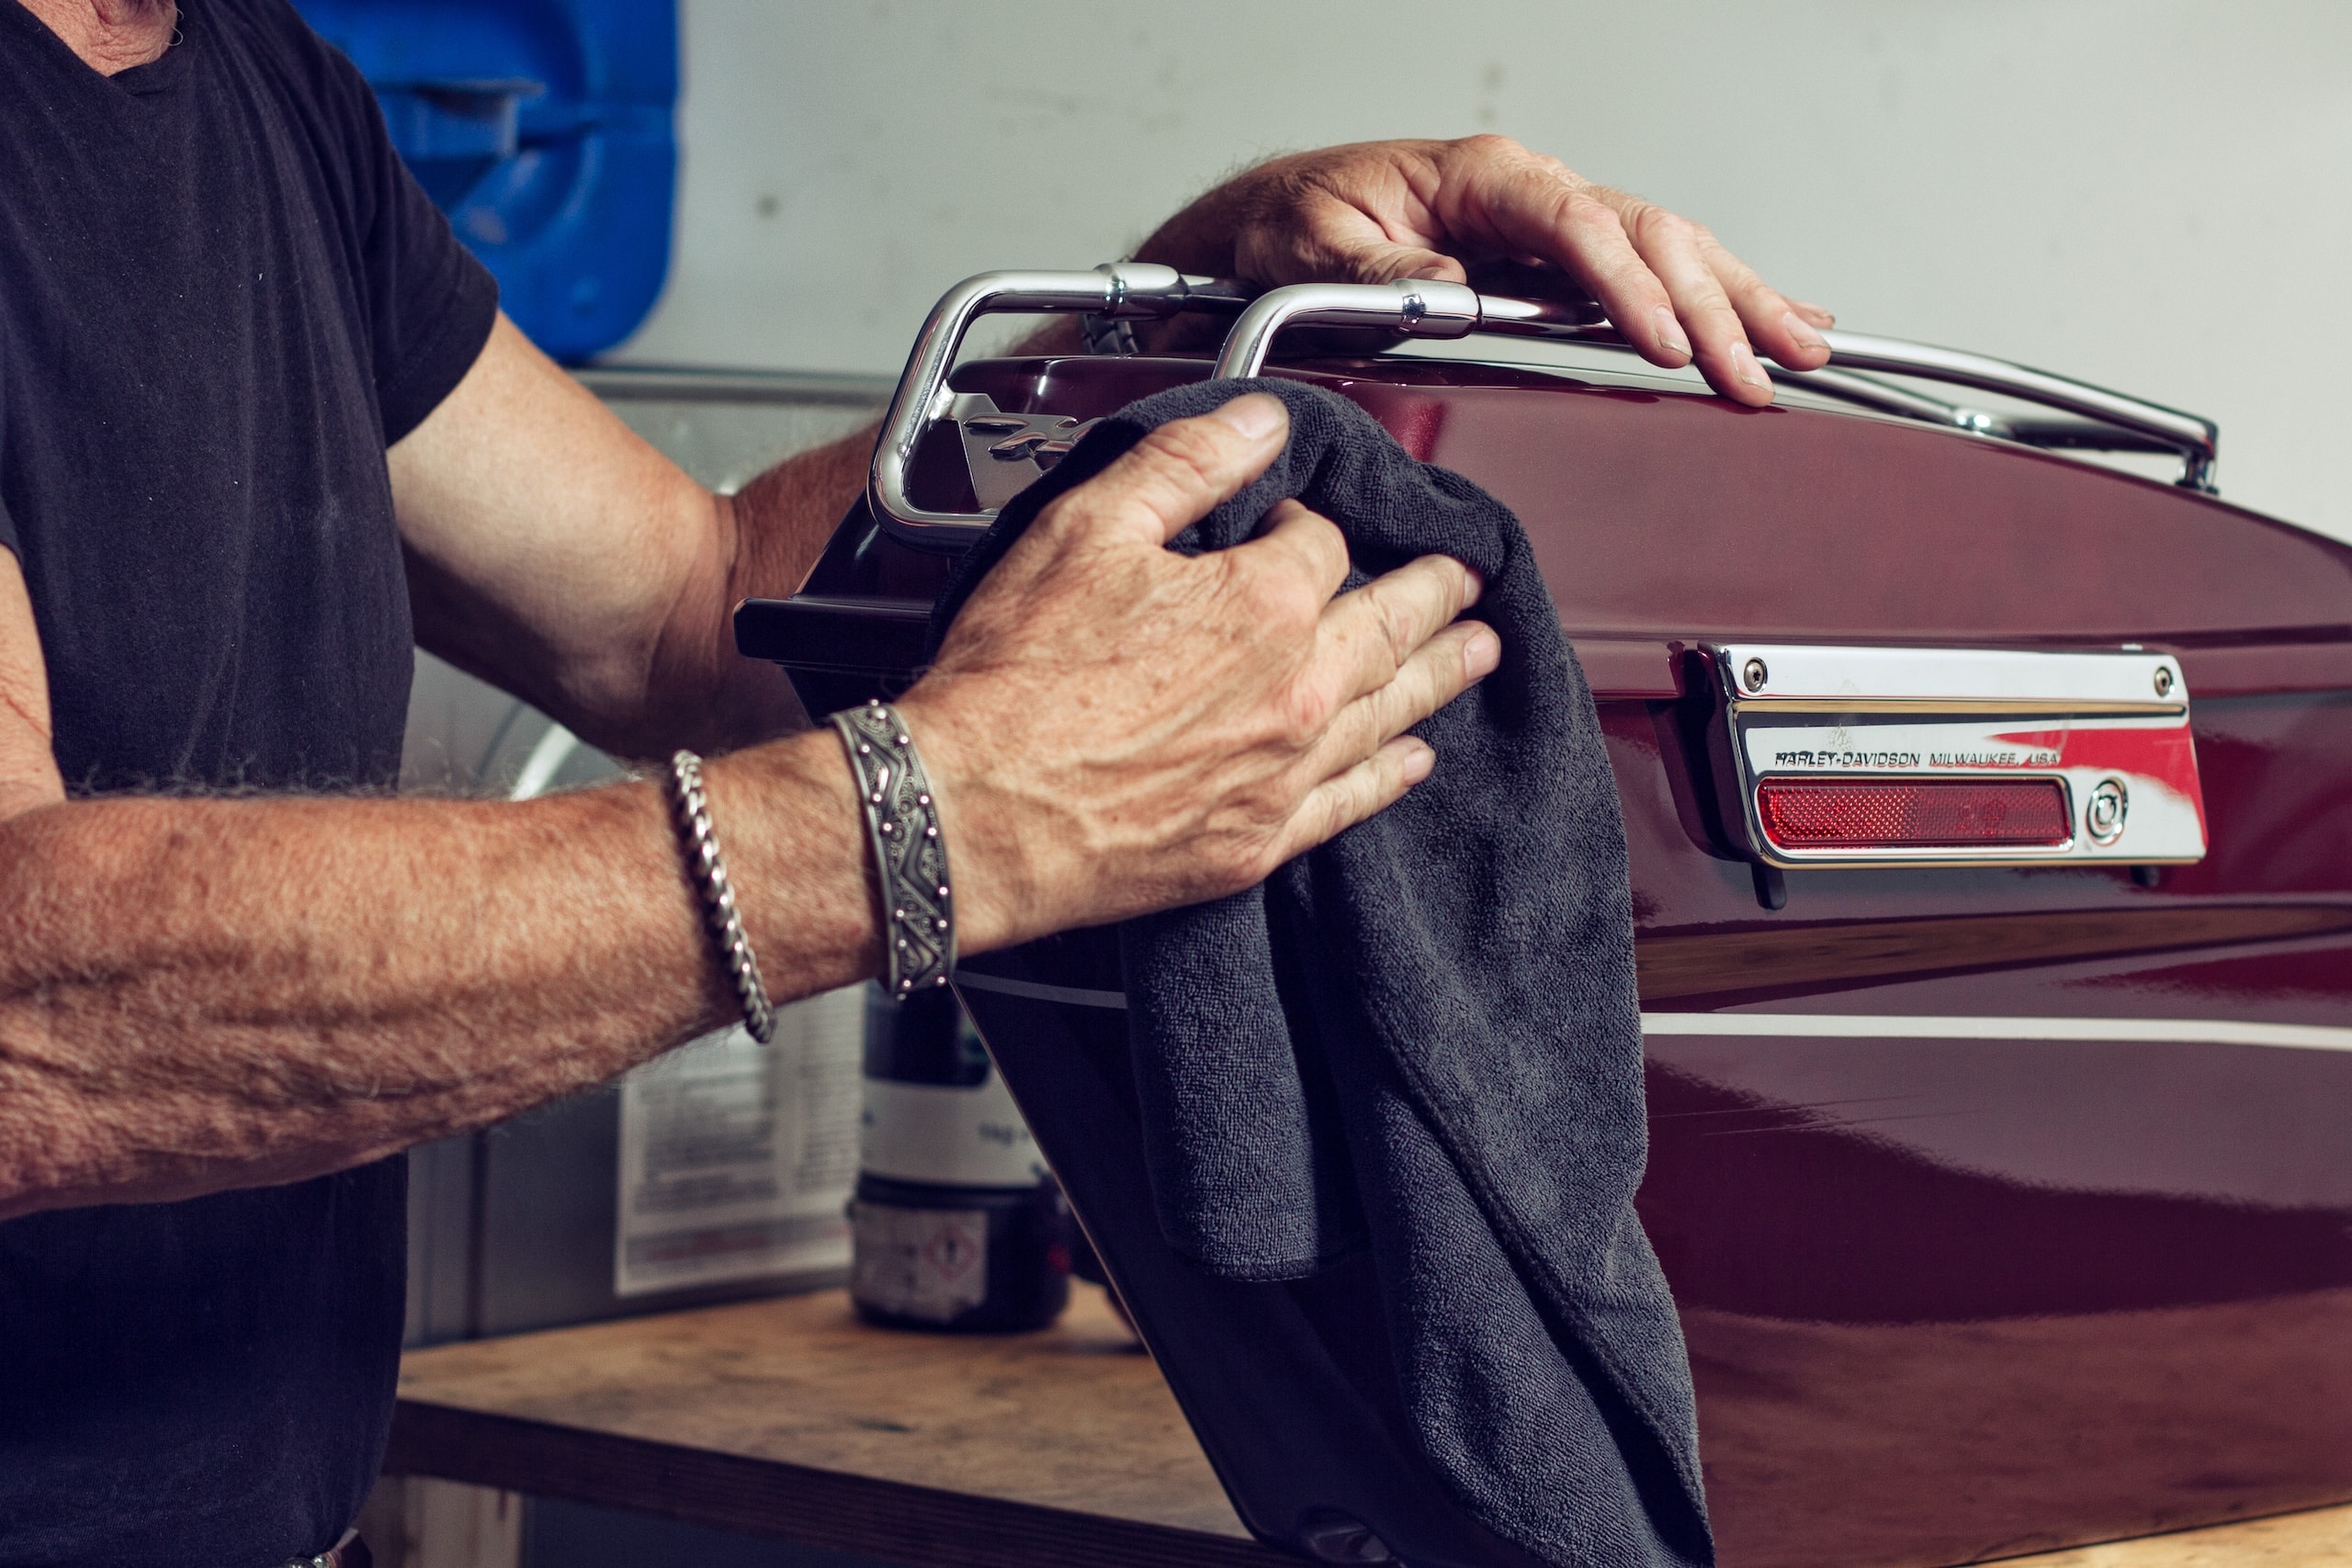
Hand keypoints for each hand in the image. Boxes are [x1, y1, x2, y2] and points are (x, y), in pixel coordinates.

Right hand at [898, 394, 1496, 952]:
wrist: (972, 814)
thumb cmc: (1014, 680)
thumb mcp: (1088, 529)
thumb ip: (1185, 463)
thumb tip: (1257, 419)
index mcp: (1264, 603)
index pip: (1321, 542)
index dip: (1305, 522)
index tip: (1290, 520)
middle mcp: (1297, 691)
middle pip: (1391, 623)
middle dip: (1436, 591)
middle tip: (1469, 575)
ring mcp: (1285, 772)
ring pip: (1393, 710)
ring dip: (1443, 673)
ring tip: (1479, 649)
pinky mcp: (1259, 841)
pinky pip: (1353, 802)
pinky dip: (1393, 775)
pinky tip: (1415, 760)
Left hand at [1135, 135, 1832, 406]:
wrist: (1276, 222)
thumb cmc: (1295, 225)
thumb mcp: (1317, 248)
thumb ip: (1384, 273)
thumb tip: (1450, 292)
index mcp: (1481, 180)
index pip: (1578, 227)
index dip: (1629, 285)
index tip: (1665, 342)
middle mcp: (1529, 192)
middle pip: (1647, 236)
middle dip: (1712, 304)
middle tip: (1758, 370)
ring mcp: (1550, 221)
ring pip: (1669, 248)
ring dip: (1739, 299)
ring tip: (1801, 346)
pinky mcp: (1556, 257)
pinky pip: (1653, 266)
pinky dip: (1719, 293)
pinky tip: (1774, 316)